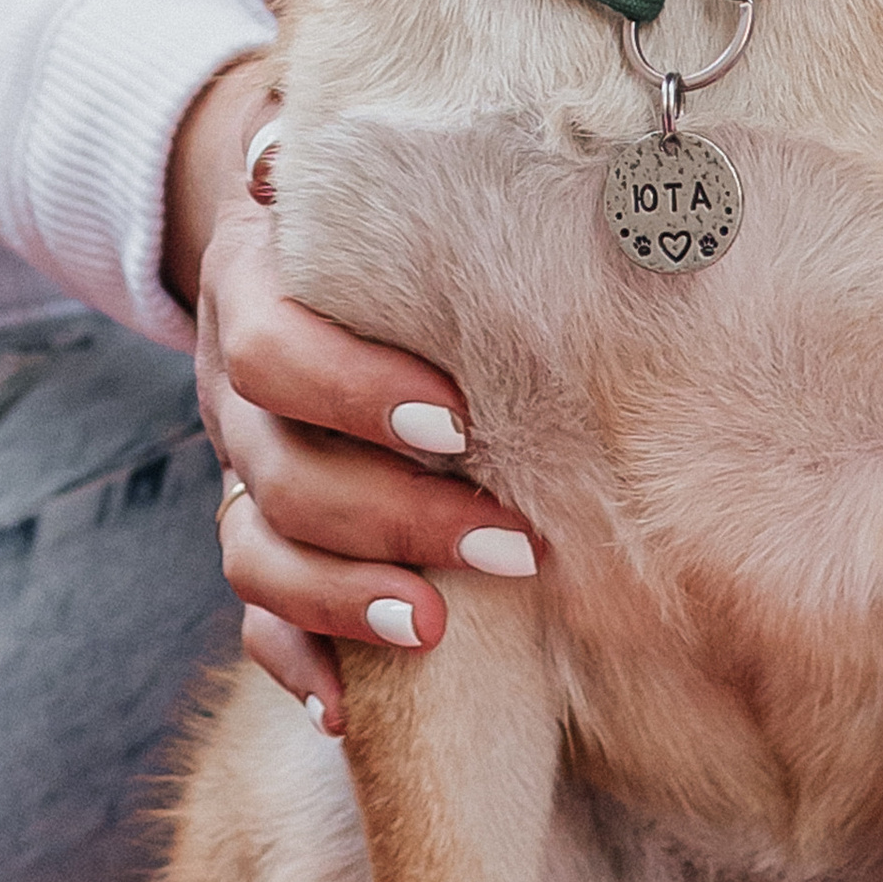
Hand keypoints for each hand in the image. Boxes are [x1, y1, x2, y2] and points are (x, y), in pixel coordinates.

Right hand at [169, 62, 534, 732]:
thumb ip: (484, 182)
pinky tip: (348, 706)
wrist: (291, 222)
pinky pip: (251, 611)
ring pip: (253, 549)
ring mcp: (238, 462)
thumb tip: (647, 187)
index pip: (276, 347)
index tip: (461, 422)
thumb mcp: (411, 175)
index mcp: (262, 282)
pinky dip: (294, 659)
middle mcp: (235, 382)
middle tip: (509, 548)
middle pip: (273, 468)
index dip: (357, 391)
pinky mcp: (255, 526)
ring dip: (343, 598)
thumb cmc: (391, 204)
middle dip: (390, 516)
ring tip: (431, 631)